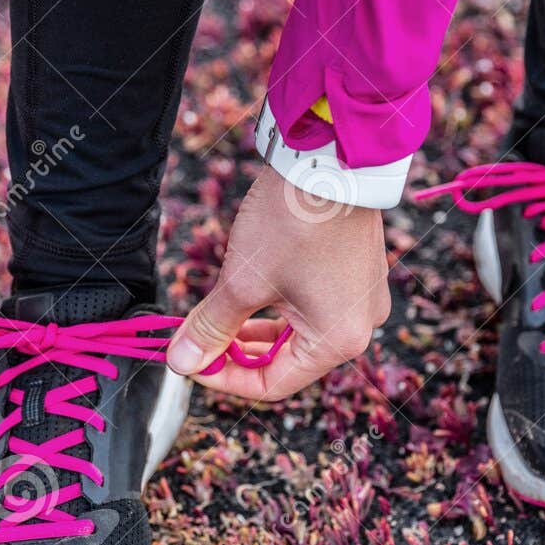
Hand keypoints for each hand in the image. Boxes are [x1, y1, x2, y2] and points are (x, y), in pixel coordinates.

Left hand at [166, 168, 390, 399]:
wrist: (331, 159)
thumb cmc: (292, 223)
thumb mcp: (241, 282)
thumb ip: (211, 328)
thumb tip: (182, 361)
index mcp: (338, 341)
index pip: (272, 385)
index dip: (224, 379)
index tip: (190, 361)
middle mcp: (360, 327)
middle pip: (287, 361)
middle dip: (238, 352)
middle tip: (198, 339)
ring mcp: (363, 300)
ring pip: (298, 333)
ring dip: (255, 329)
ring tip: (217, 315)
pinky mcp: (358, 275)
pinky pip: (314, 307)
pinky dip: (279, 307)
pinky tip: (248, 293)